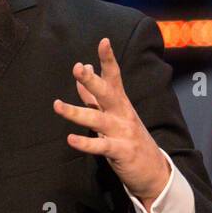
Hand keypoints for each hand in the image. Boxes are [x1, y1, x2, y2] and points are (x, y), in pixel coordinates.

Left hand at [52, 36, 169, 205]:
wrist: (154, 171)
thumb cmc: (129, 139)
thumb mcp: (114, 114)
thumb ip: (94, 94)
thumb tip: (83, 67)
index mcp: (121, 103)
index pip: (114, 77)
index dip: (108, 60)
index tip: (104, 41)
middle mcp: (122, 114)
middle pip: (107, 93)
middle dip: (92, 80)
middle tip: (78, 68)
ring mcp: (122, 132)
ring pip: (98, 119)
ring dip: (76, 112)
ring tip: (57, 105)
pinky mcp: (121, 152)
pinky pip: (101, 146)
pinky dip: (85, 143)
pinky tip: (70, 139)